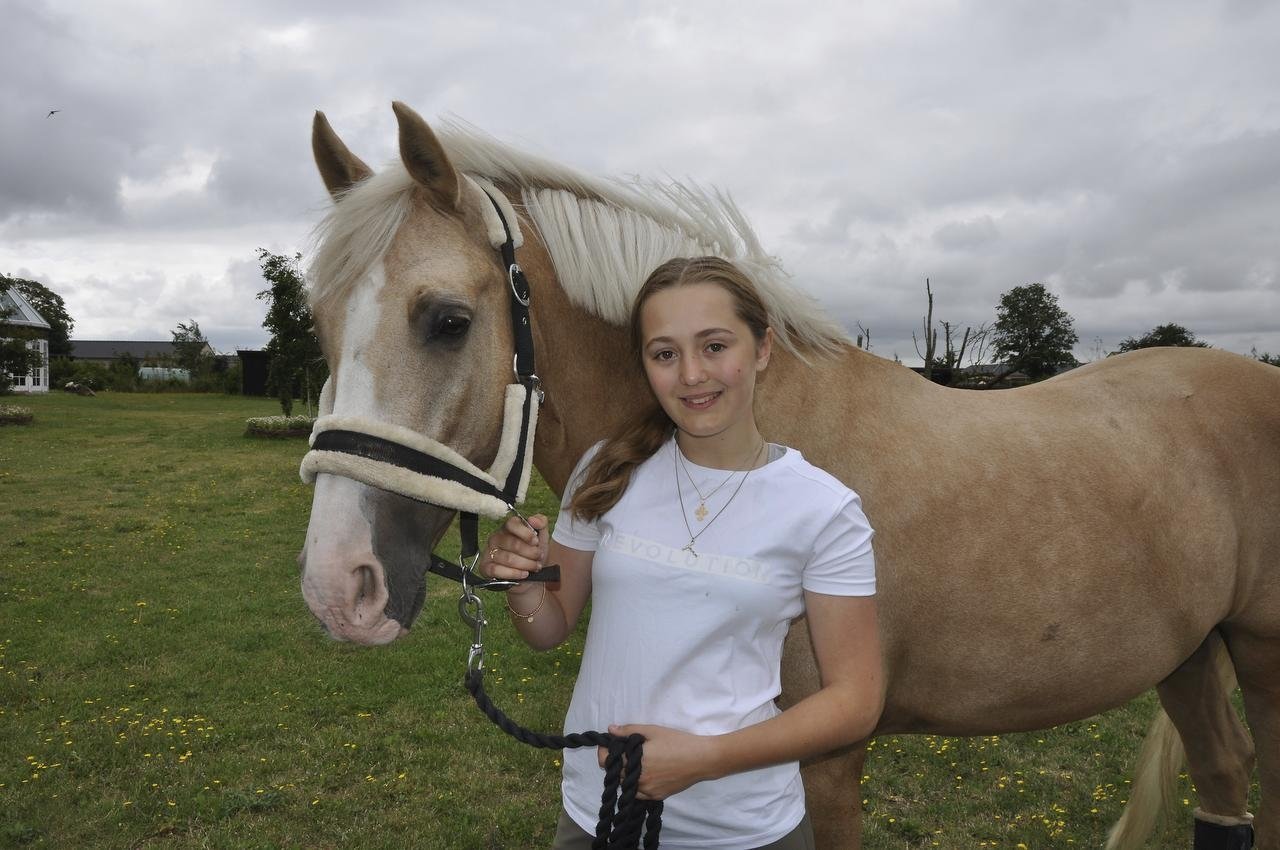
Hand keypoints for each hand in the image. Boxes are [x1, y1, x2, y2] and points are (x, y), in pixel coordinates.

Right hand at [482, 513, 548, 585]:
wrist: (530, 572)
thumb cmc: (533, 552)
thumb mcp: (541, 536)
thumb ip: (541, 522)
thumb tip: (533, 520)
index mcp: (508, 527)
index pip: (512, 524)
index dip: (526, 533)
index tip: (536, 542)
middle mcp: (496, 538)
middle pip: (513, 544)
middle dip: (530, 552)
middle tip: (539, 557)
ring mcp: (489, 552)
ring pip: (508, 558)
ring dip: (526, 564)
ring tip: (535, 567)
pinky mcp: (486, 567)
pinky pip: (497, 570)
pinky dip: (513, 573)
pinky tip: (524, 574)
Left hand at [597, 724, 717, 799]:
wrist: (701, 759)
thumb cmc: (677, 742)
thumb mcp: (653, 731)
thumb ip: (629, 730)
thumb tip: (610, 730)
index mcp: (634, 761)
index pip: (606, 761)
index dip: (604, 752)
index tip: (609, 744)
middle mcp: (637, 779)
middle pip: (615, 773)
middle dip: (615, 762)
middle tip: (624, 751)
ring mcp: (647, 790)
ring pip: (626, 784)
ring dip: (625, 774)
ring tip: (635, 762)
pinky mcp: (657, 796)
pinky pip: (639, 793)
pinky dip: (637, 785)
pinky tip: (645, 774)